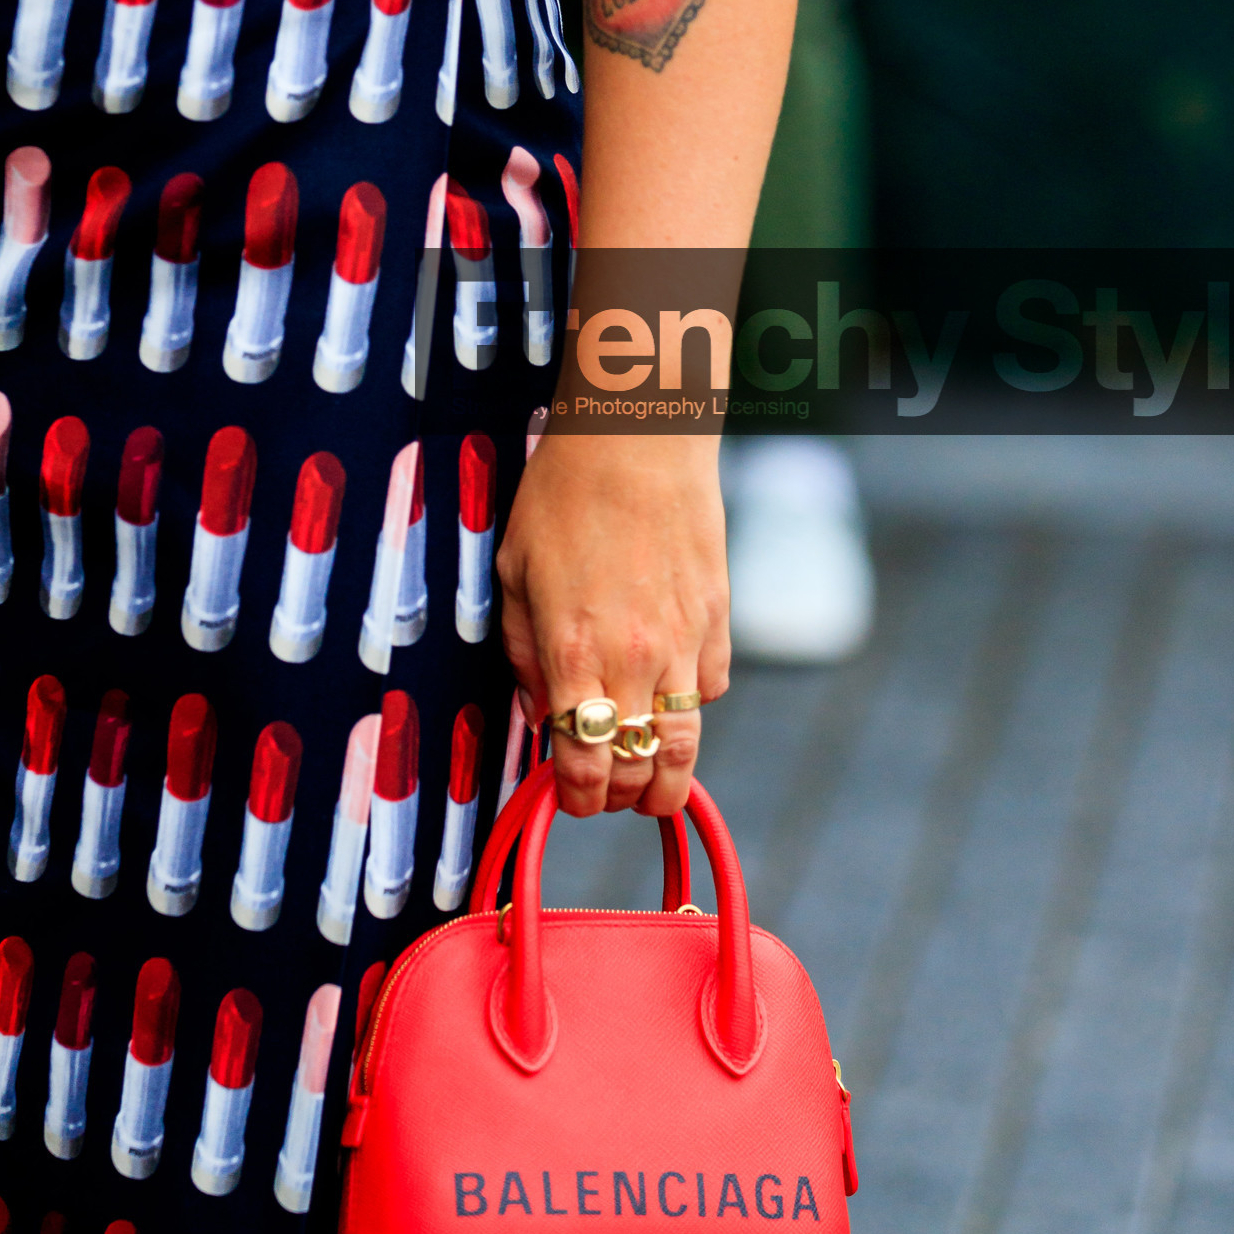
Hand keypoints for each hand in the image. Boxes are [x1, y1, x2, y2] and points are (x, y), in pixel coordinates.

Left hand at [496, 430, 729, 817]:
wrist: (639, 436)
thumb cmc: (563, 494)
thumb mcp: (514, 572)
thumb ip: (524, 652)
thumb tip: (541, 715)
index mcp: (574, 652)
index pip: (583, 764)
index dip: (576, 797)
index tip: (571, 797)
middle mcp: (635, 658)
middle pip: (639, 769)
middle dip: (620, 797)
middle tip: (606, 795)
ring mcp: (685, 641)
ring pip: (685, 744)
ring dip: (666, 776)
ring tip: (649, 782)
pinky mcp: (719, 618)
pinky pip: (710, 688)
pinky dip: (690, 705)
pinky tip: (668, 693)